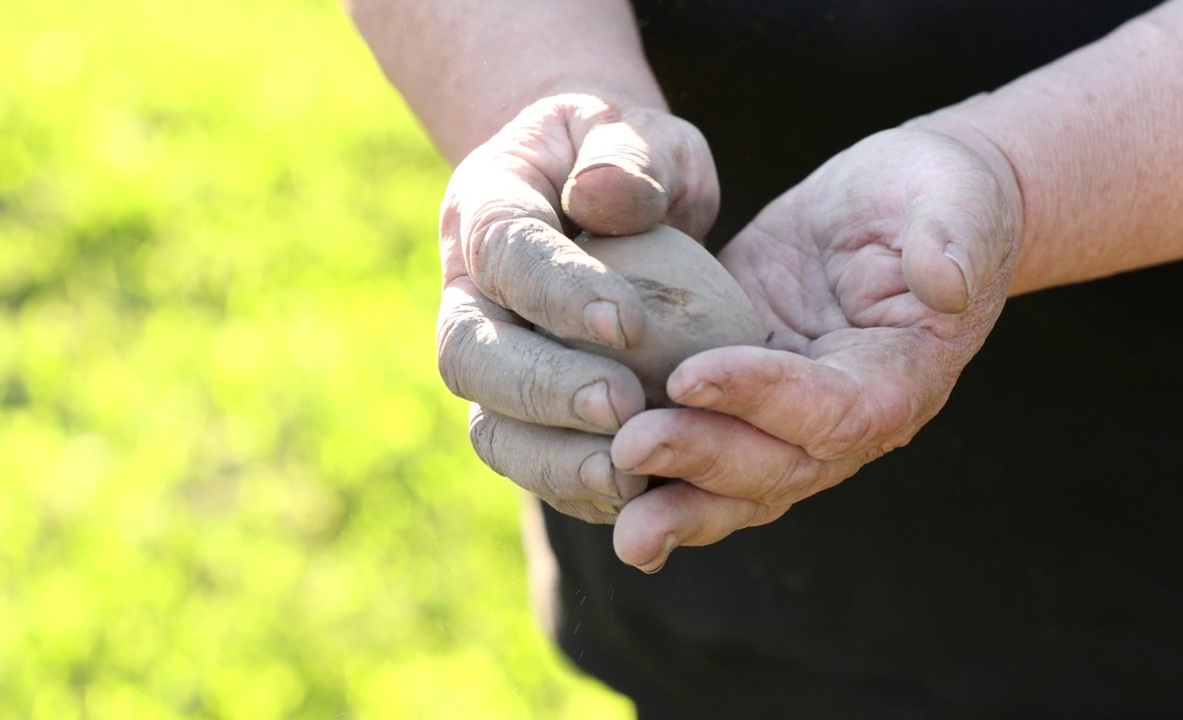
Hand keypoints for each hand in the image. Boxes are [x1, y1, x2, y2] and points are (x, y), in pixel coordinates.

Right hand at [436, 93, 718, 522]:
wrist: (598, 197)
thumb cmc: (622, 158)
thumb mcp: (634, 130)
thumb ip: (627, 153)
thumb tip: (600, 193)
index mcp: (487, 209)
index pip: (505, 253)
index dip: (556, 293)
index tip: (627, 325)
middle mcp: (470, 295)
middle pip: (472, 357)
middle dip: (544, 390)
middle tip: (623, 408)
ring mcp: (491, 363)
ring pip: (491, 428)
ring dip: (553, 462)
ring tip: (628, 479)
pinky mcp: (522, 416)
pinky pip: (532, 466)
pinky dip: (576, 492)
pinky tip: (637, 501)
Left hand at [609, 126, 1022, 570]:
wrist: (907, 203)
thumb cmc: (940, 194)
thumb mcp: (955, 196)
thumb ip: (953, 235)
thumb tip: (946, 278)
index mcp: (900, 376)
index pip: (834, 408)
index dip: (765, 397)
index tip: (690, 374)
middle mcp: (847, 417)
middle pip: (779, 466)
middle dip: (704, 462)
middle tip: (629, 450)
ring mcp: (793, 416)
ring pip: (741, 481)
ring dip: (681, 507)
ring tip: (624, 533)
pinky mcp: (748, 394)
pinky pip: (710, 444)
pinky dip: (665, 477)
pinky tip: (603, 491)